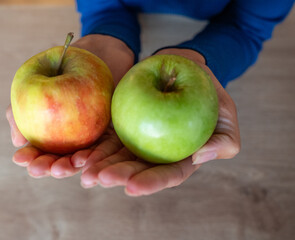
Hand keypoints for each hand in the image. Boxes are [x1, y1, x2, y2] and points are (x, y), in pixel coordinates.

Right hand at [6, 34, 133, 177]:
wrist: (102, 51)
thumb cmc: (66, 65)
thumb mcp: (38, 81)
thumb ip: (22, 108)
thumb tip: (17, 142)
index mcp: (55, 131)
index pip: (41, 151)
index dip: (30, 157)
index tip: (20, 159)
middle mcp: (75, 138)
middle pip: (60, 159)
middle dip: (49, 167)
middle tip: (40, 169)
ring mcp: (95, 137)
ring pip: (82, 157)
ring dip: (70, 166)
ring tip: (62, 168)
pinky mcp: (115, 134)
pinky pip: (106, 148)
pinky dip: (96, 156)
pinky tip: (86, 160)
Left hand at [80, 48, 239, 195]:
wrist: (188, 68)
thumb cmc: (211, 94)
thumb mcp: (227, 115)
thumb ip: (224, 141)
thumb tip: (199, 157)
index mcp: (181, 159)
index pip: (167, 175)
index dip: (150, 183)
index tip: (132, 187)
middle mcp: (157, 154)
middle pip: (137, 169)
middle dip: (118, 176)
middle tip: (99, 179)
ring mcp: (139, 140)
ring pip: (118, 156)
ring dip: (101, 166)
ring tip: (84, 172)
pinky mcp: (125, 124)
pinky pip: (108, 136)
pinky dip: (95, 146)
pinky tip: (80, 154)